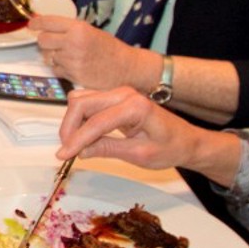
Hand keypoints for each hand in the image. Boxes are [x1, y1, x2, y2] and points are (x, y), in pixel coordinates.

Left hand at [29, 15, 140, 90]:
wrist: (126, 68)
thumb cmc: (109, 49)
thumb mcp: (90, 31)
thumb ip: (69, 30)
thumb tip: (46, 27)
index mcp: (78, 28)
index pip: (48, 22)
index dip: (36, 24)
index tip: (31, 25)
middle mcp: (73, 43)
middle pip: (42, 40)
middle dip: (45, 42)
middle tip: (53, 43)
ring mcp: (71, 60)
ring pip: (48, 57)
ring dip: (55, 56)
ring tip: (71, 56)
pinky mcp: (72, 75)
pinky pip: (56, 70)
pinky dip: (61, 68)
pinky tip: (74, 66)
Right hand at [55, 85, 240, 183]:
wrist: (185, 140)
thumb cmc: (170, 147)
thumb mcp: (140, 155)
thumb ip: (108, 149)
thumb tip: (81, 151)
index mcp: (135, 106)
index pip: (96, 122)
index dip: (76, 140)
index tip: (63, 155)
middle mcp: (125, 93)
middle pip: (82, 103)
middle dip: (69, 127)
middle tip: (66, 151)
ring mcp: (119, 92)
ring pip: (82, 100)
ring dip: (73, 122)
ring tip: (74, 146)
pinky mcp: (114, 97)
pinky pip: (89, 103)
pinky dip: (80, 119)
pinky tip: (83, 136)